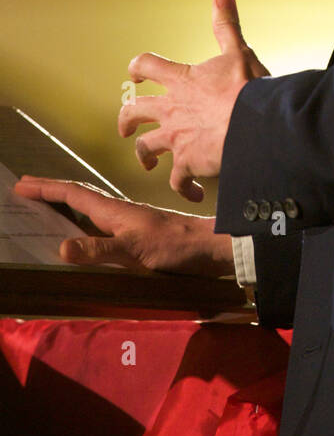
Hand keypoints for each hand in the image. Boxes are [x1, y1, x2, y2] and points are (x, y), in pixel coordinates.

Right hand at [13, 177, 236, 276]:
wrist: (210, 247)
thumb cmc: (175, 246)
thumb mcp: (134, 250)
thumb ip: (99, 249)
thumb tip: (60, 248)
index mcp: (114, 211)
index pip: (73, 194)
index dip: (46, 189)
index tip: (21, 184)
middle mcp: (119, 212)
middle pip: (78, 196)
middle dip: (51, 191)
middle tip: (26, 187)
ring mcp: (129, 221)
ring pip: (90, 207)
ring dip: (66, 203)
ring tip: (47, 204)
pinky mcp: (138, 233)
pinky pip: (102, 220)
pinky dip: (85, 219)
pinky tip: (87, 229)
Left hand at [119, 0, 269, 203]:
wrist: (255, 126)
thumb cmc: (247, 89)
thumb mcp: (237, 50)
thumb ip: (226, 24)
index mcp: (182, 81)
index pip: (147, 66)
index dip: (138, 67)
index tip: (136, 72)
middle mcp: (172, 110)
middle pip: (134, 112)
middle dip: (127, 119)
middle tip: (125, 126)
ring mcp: (176, 138)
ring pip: (146, 148)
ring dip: (145, 156)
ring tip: (149, 163)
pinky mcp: (188, 163)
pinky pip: (177, 181)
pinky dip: (183, 188)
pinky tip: (191, 192)